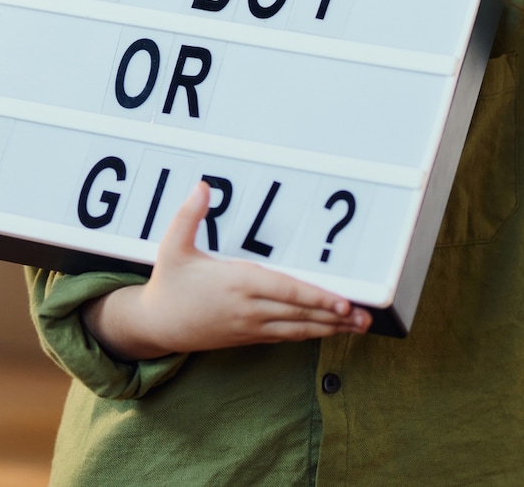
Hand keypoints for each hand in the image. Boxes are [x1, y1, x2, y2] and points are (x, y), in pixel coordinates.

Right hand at [82, 182, 369, 359]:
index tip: (343, 302)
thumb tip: (202, 186)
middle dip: (335, 316)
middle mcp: (249, 308)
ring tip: (359, 327)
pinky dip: (311, 332)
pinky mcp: (250, 337)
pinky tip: (329, 329)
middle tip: (366, 317)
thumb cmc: (169, 285)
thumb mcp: (172, 247)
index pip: (286, 292)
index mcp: (237, 284)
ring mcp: (251, 326)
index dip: (317, 298)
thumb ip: (189, 215)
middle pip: (300, 313)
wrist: (157, 326)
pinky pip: (287, 336)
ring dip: (330, 328)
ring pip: (298, 328)